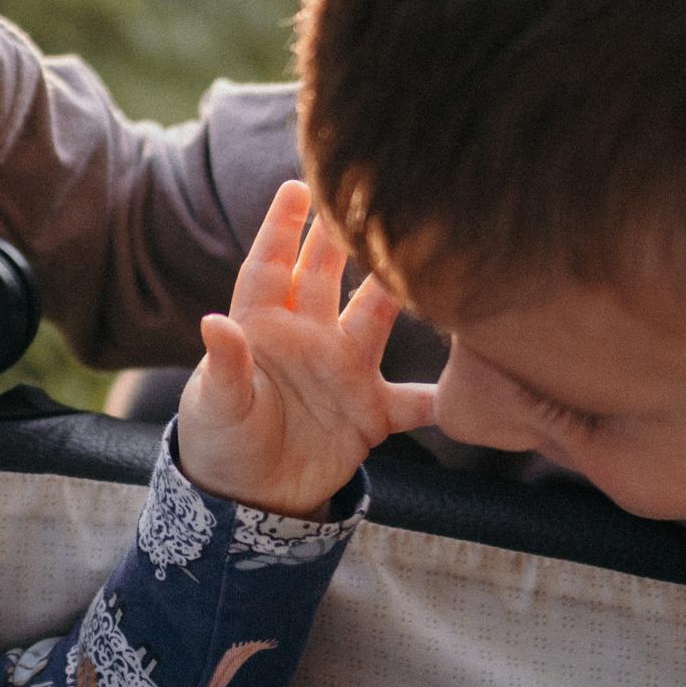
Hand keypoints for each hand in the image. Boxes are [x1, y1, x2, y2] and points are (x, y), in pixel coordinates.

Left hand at [177, 181, 438, 516]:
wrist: (249, 500)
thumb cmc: (219, 441)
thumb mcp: (216, 405)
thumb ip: (224, 366)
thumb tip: (211, 322)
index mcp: (262, 328)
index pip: (269, 265)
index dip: (281, 227)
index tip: (296, 186)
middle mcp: (307, 338)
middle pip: (325, 275)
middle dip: (343, 235)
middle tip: (367, 192)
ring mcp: (342, 371)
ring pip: (375, 319)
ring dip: (397, 292)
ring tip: (427, 258)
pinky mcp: (368, 413)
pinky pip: (414, 401)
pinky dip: (443, 396)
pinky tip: (474, 382)